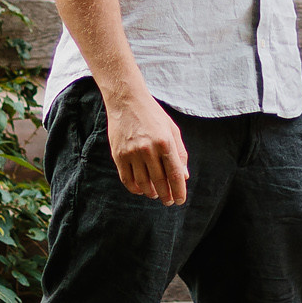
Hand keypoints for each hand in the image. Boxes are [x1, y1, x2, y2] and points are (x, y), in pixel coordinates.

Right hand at [104, 90, 188, 204]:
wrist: (127, 101)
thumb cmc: (153, 115)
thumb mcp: (172, 130)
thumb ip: (180, 153)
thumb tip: (183, 177)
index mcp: (165, 142)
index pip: (174, 174)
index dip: (178, 190)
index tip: (179, 200)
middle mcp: (148, 149)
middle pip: (159, 181)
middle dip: (165, 195)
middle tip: (168, 201)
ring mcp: (131, 152)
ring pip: (143, 183)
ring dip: (151, 193)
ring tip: (155, 194)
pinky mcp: (118, 155)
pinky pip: (127, 179)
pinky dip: (135, 188)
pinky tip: (141, 189)